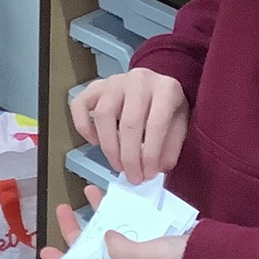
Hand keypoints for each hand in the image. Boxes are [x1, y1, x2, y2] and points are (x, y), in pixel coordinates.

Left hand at [40, 184, 187, 258]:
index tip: (46, 250)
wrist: (211, 258)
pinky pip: (128, 225)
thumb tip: (104, 237)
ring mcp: (139, 256)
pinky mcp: (152, 241)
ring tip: (88, 192)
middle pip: (94, 251)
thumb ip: (116, 249)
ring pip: (110, 234)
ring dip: (97, 215)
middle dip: (78, 230)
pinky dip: (119, 212)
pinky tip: (113, 196)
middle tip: (63, 209)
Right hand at [70, 70, 186, 185]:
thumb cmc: (166, 107)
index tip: (148, 175)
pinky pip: (80, 106)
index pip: (156, 124)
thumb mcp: (179, 124)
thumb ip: (170, 146)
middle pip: (128, 123)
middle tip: (132, 178)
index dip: (150, 154)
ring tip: (118, 166)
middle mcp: (138, 80)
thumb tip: (156, 168)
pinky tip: (95, 142)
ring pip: (103, 115)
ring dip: (109, 147)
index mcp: (165, 88)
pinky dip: (84, 127)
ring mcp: (114, 81)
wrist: (154, 83)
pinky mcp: (95, 86)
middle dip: (129, 157)